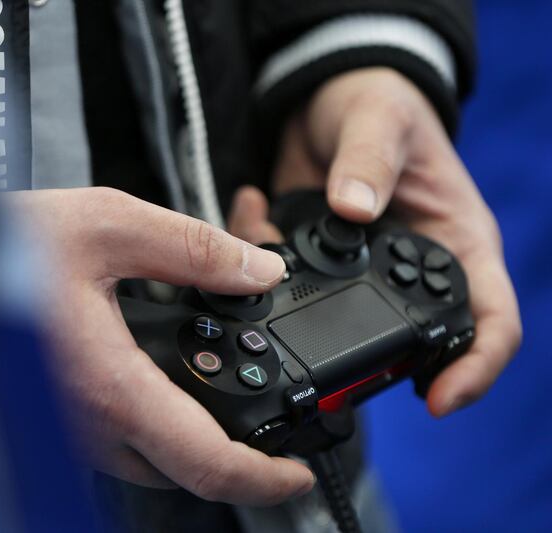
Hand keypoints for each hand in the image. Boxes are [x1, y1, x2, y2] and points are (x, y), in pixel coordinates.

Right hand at [9, 187, 314, 503]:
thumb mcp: (105, 224)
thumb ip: (191, 248)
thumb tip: (256, 270)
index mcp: (110, 386)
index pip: (206, 464)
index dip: (264, 479)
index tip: (295, 470)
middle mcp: (88, 425)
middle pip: (185, 470)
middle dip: (236, 449)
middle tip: (267, 411)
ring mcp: (69, 429)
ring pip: (152, 456)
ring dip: (195, 430)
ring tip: (219, 377)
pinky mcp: (56, 418)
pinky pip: (119, 437)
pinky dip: (158, 416)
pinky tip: (164, 372)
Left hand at [230, 67, 520, 416]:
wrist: (329, 99)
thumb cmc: (379, 105)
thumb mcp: (383, 119)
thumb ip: (371, 159)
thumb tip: (354, 207)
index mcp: (453, 243)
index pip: (487, 320)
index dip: (474, 368)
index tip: (438, 401)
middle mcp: (407, 270)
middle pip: (405, 343)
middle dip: (359, 356)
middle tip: (315, 346)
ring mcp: (356, 274)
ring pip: (327, 321)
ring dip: (288, 301)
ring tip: (270, 240)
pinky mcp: (311, 266)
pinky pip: (279, 283)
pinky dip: (255, 256)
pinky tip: (254, 209)